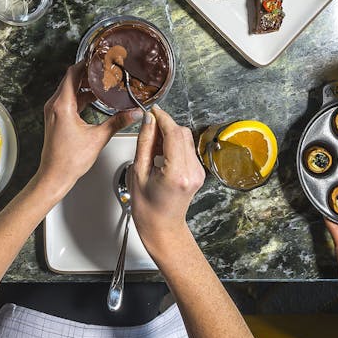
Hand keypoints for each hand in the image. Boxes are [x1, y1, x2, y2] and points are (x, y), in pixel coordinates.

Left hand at [36, 62, 136, 190]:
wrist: (54, 175)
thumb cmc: (69, 160)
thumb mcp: (98, 138)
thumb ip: (117, 122)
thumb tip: (132, 113)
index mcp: (62, 105)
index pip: (72, 74)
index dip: (85, 63)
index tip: (97, 58)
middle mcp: (54, 106)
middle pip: (70, 80)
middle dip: (88, 73)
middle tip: (104, 69)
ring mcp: (53, 112)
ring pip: (69, 90)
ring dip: (84, 85)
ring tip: (102, 83)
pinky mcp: (55, 119)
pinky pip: (67, 100)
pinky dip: (80, 97)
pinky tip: (94, 100)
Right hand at [127, 106, 205, 250]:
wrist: (161, 227)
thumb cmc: (147, 207)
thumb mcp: (138, 172)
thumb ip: (145, 142)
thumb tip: (148, 120)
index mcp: (177, 173)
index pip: (174, 133)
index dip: (163, 118)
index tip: (153, 111)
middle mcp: (192, 172)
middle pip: (182, 133)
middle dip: (165, 127)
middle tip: (149, 130)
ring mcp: (198, 172)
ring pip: (186, 139)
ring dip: (170, 136)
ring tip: (153, 147)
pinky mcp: (198, 172)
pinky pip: (187, 149)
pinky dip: (174, 145)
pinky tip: (162, 155)